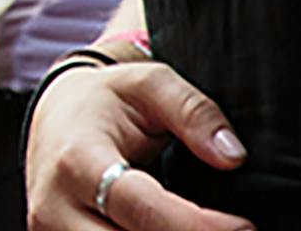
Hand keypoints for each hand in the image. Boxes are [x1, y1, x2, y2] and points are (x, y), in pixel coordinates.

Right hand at [27, 57, 250, 229]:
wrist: (55, 118)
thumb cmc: (105, 102)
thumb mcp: (149, 84)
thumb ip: (193, 112)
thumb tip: (232, 156)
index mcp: (78, 162)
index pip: (144, 211)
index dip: (198, 227)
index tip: (245, 227)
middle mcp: (56, 208)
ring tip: (205, 228)